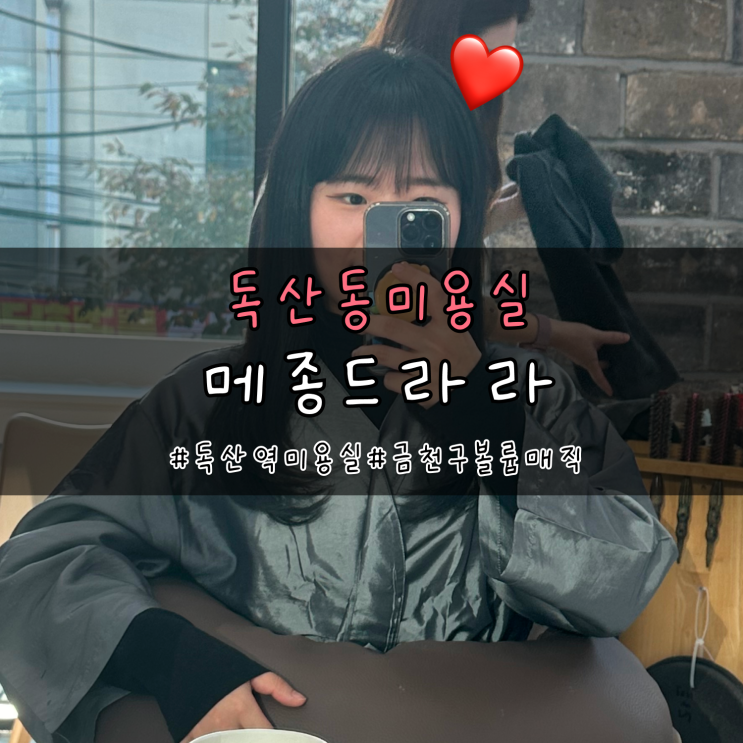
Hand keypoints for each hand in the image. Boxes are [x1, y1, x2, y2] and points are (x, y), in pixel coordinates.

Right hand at [181, 672, 305, 742]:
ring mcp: (203, 733)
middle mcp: (223, 724)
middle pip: (246, 742)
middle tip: (253, 732)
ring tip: (237, 733)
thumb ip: (276, 686)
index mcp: (241, 708)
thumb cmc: (218, 666)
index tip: (276, 737)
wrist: (180, 661)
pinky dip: (207, 742)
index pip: (265, 734)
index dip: (273, 738)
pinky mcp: (187, 737)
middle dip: (252, 739)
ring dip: (232, 740)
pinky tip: (216, 737)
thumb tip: (300, 701)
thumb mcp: (250, 671)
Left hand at [352, 262, 481, 409]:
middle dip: (368, 323)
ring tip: (358, 354)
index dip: (415, 278)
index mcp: (449, 325)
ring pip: (385, 355)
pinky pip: (392, 380)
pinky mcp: (421, 388)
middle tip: (354, 322)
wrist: (473, 388)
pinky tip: (392, 376)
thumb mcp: (456, 330)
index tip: (397, 268)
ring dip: (366, 353)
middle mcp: (438, 343)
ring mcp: (429, 366)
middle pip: (393, 327)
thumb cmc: (459, 354)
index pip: (434, 294)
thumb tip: (407, 294)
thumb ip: (437, 314)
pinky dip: (388, 378)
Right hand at [549, 320, 629, 396]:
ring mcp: (577, 357)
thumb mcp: (595, 335)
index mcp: (590, 362)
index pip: (599, 377)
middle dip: (604, 371)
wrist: (554, 333)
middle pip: (595, 370)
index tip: (611, 394)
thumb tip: (627, 338)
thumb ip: (610, 337)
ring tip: (610, 356)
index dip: (606, 386)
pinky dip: (594, 354)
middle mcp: (583, 362)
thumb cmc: (574, 336)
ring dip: (599, 361)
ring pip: (591, 362)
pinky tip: (597, 345)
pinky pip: (586, 356)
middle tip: (616, 370)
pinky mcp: (573, 351)